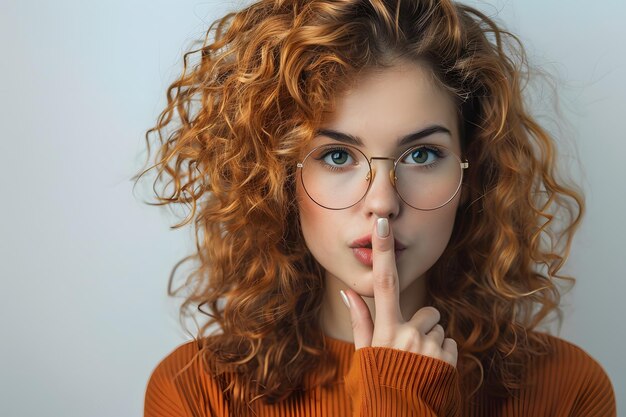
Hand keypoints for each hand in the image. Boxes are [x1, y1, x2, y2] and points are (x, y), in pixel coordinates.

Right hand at [341, 217, 457, 366]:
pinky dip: (443, 355)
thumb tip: (347, 290)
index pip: (384, 282)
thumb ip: (359, 319)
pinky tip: (430, 369)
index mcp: (386, 329)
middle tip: (408, 348)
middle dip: (422, 324)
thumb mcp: (364, 353)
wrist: (400, 414)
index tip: (384, 223)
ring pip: (439, 329)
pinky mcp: (449, 359)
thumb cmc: (378, 381)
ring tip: (417, 363)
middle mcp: (409, 334)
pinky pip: (451, 344)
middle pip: (427, 312)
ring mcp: (431, 347)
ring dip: (432, 342)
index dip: (384, 251)